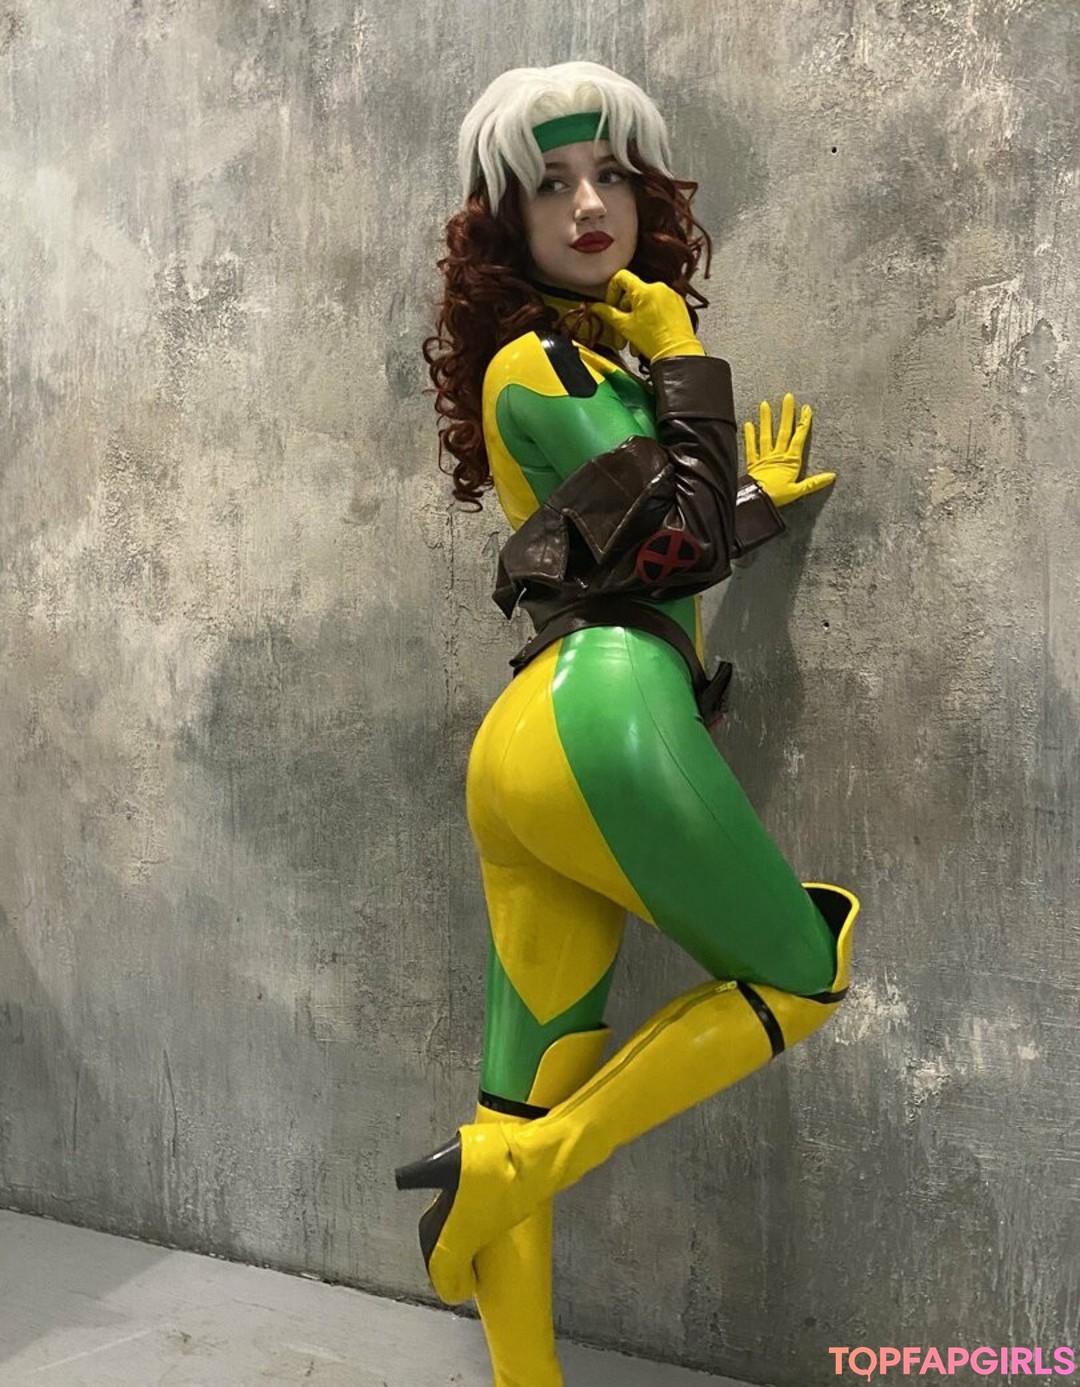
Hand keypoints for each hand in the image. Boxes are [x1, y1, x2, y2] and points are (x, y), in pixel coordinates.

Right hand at [588, 268, 704, 360]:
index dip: (611, 291)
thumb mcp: (625, 327)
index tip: (610, 306)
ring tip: (633, 343)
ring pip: (645, 305)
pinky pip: (658, 308)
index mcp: (644, 289)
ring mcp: (670, 296)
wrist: (677, 354)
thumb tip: (595, 307)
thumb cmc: (654, 341)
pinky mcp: (678, 306)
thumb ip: (608, 313)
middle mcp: (658, 288)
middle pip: (633, 296)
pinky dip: (649, 320)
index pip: (621, 277)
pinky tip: (646, 337)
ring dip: (635, 322)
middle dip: (623, 316)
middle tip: (619, 335)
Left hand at [744, 393, 834, 506]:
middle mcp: (778, 455)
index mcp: (791, 461)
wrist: (756, 501)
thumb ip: (814, 482)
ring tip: (765, 404)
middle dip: (787, 414)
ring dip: (766, 420)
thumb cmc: (777, 497)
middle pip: (783, 431)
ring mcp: (764, 458)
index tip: (806, 409)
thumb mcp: (798, 491)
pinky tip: (748, 424)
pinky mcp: (753, 463)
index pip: (799, 438)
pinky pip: (751, 447)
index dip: (804, 423)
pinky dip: (749, 436)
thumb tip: (832, 476)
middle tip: (787, 397)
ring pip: (766, 435)